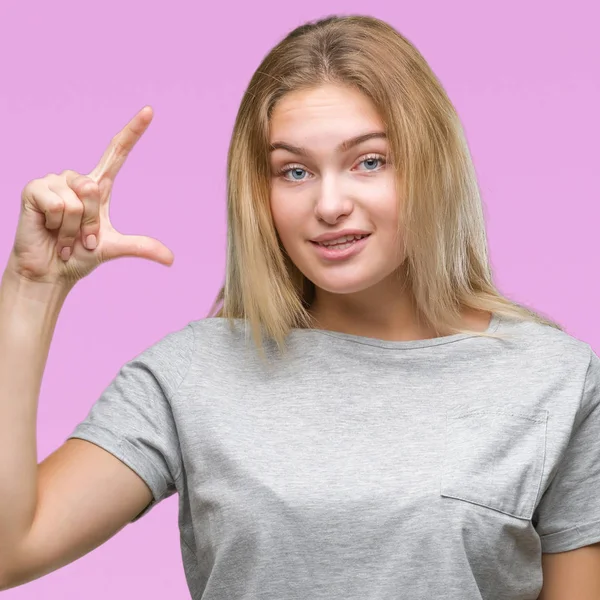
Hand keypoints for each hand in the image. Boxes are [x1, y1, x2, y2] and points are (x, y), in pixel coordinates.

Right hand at [7, 106, 172, 287]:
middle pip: (96, 190)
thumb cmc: (79, 256)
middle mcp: (77, 179)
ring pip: (77, 199)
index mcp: (99, 187)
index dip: (133, 131)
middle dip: (90, 223)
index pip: (118, 152)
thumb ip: (142, 247)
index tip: (149, 111)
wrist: (52, 272)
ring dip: (73, 228)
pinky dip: (57, 226)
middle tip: (80, 238)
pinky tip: (48, 229)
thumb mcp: (114, 248)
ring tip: (63, 235)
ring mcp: (54, 181)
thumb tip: (171, 260)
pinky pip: (58, 205)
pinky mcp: (34, 189)